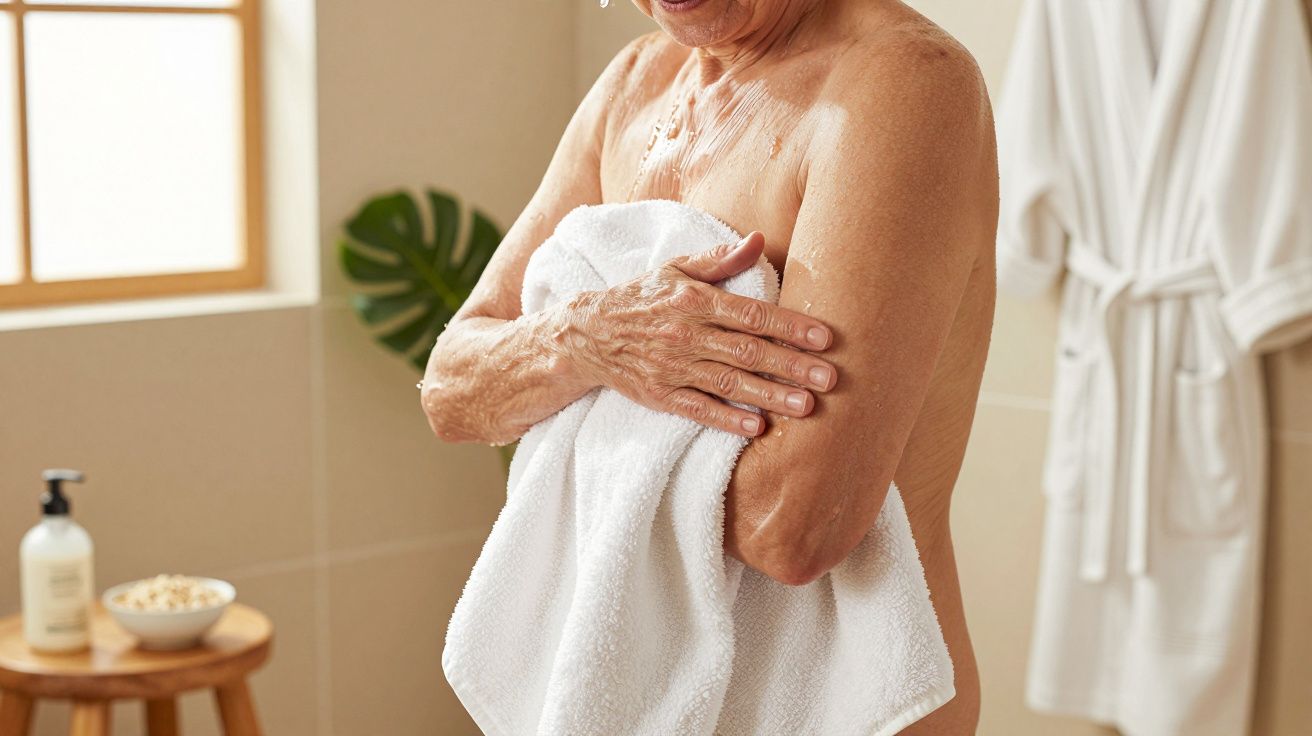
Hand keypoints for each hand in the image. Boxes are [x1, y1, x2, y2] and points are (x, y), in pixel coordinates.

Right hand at [555, 231, 836, 437]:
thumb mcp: (676, 270)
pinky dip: (727, 420)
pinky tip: (757, 429)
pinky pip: (698, 409)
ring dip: (769, 396)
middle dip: (790, 366)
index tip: (824, 338)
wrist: (587, 333)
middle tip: (830, 378)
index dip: (789, 326)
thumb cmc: (642, 298)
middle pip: (746, 351)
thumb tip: (759, 240)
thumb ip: (720, 261)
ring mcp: (672, 367)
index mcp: (694, 301)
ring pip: (728, 383)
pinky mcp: (661, 395)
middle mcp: (685, 334)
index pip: (750, 314)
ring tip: (806, 407)